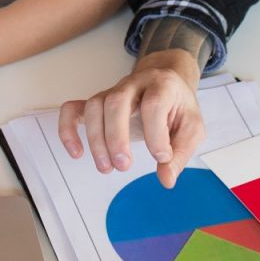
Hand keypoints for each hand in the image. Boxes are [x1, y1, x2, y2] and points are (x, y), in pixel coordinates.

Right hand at [58, 50, 203, 187]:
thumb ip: (180, 153)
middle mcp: (134, 84)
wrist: (166, 81)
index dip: (156, 134)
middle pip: (116, 102)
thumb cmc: (178, 106)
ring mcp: (112, 91)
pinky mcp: (98, 102)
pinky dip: (68, 129)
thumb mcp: (192, 128)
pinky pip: (73, 109)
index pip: (153, 105)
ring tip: (106, 167)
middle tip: (124, 166)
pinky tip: (75, 153)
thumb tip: (166, 179)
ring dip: (96, 139)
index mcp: (162, 86)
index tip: (163, 158)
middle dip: (116, 137)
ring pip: (94, 106)